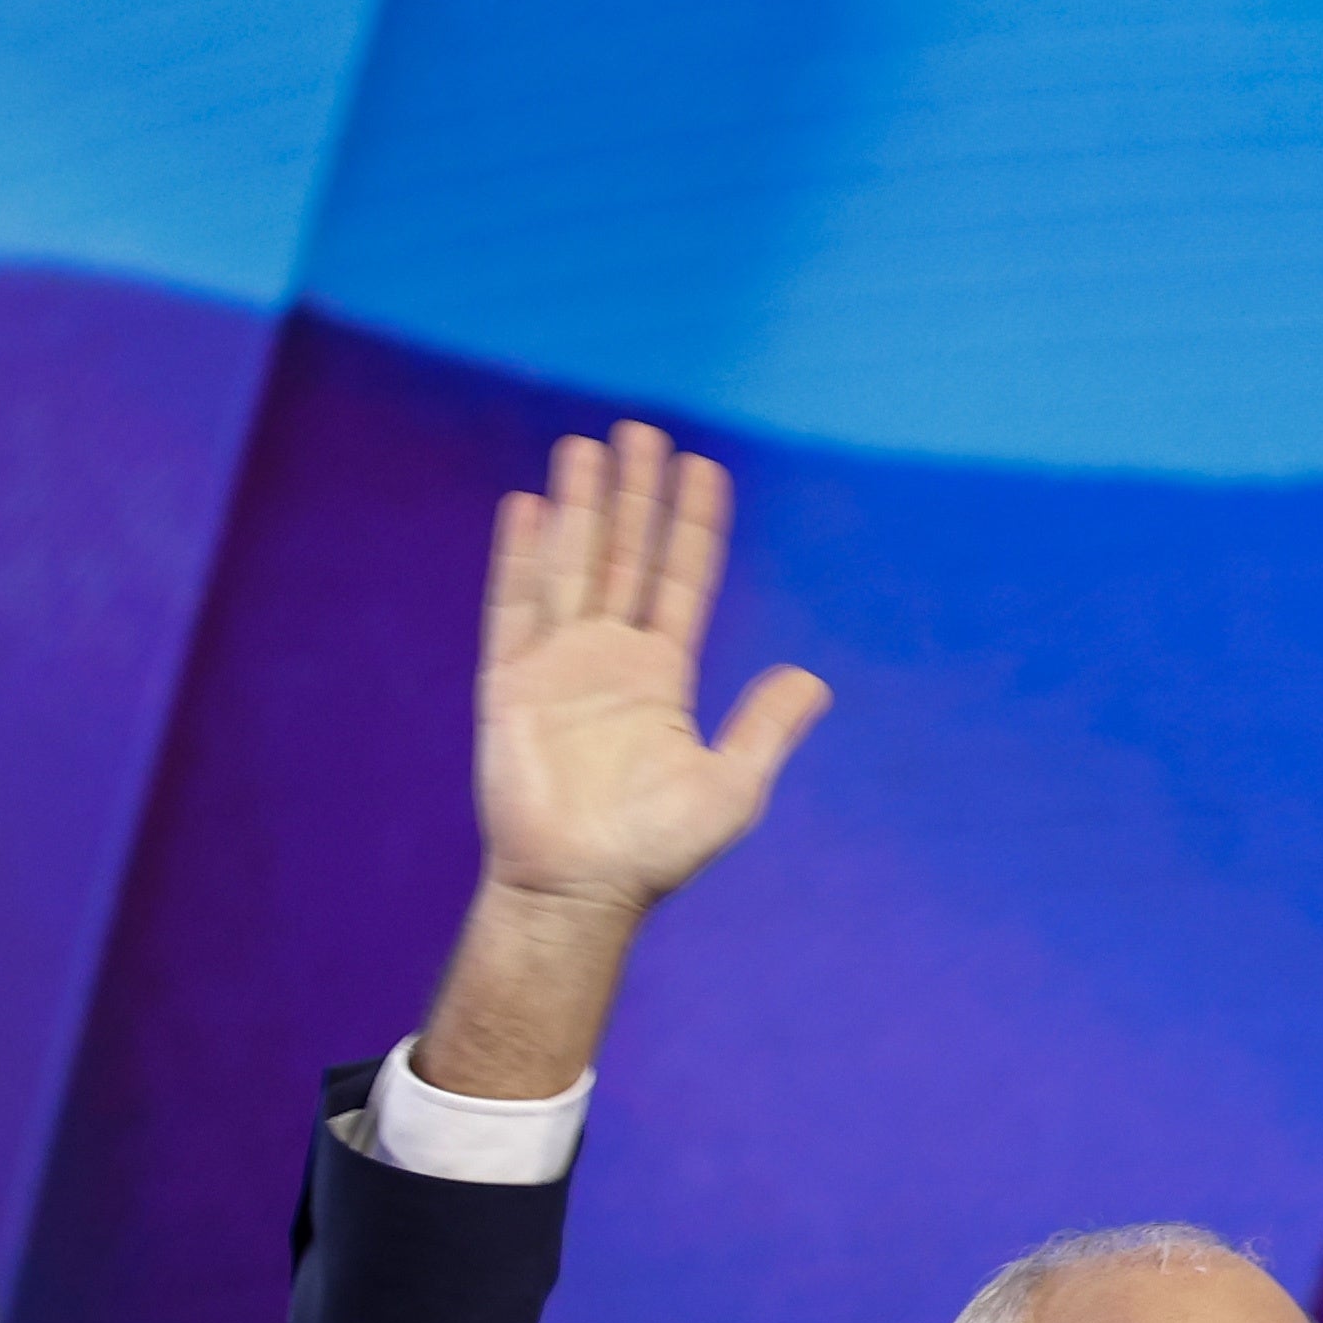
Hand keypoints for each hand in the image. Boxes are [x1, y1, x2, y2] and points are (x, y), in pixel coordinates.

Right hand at [414, 423, 828, 1097]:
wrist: (575, 891)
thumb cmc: (652, 852)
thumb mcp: (731, 789)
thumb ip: (766, 728)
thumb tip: (813, 679)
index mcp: (660, 677)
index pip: (681, 580)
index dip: (693, 524)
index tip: (703, 467)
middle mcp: (608, 660)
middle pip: (625, 556)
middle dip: (635, 494)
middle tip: (640, 430)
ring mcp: (556, 668)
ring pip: (572, 567)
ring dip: (581, 507)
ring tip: (586, 445)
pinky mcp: (510, 686)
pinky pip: (514, 609)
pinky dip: (521, 557)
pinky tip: (531, 507)